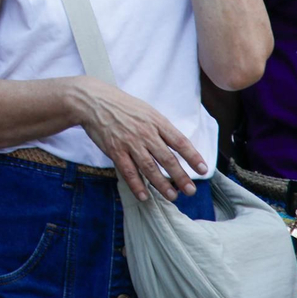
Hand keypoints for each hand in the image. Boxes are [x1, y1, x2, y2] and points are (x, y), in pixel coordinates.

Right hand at [70, 76, 207, 201]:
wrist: (93, 101)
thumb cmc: (121, 105)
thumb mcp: (146, 110)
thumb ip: (160, 127)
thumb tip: (176, 144)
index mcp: (156, 121)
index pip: (180, 141)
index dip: (193, 157)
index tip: (203, 169)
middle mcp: (145, 133)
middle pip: (167, 158)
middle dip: (181, 176)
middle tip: (190, 190)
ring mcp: (130, 142)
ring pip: (150, 167)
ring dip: (162, 184)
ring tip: (172, 196)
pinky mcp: (115, 150)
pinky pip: (128, 171)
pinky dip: (136, 185)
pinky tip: (144, 195)